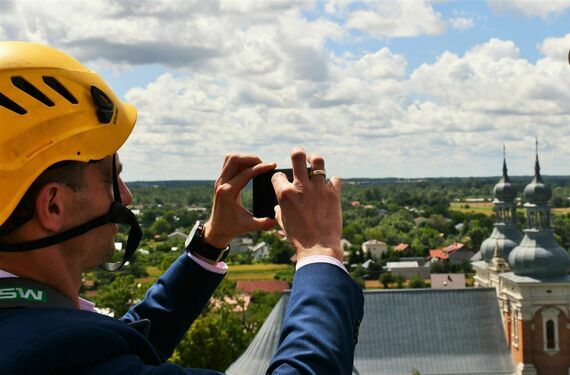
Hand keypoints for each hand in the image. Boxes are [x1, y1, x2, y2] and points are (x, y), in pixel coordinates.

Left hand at [203, 154, 276, 248]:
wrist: (217, 229)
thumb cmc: (232, 227)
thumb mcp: (248, 226)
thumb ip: (261, 224)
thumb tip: (275, 221)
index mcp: (227, 193)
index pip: (245, 173)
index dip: (260, 168)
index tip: (272, 165)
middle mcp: (221, 183)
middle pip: (234, 159)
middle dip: (251, 158)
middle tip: (264, 164)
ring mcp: (220, 180)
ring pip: (230, 158)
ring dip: (245, 158)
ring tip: (258, 165)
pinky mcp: (221, 179)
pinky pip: (230, 163)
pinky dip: (241, 162)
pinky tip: (252, 168)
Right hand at [271, 147, 342, 261]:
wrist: (319, 248)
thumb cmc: (298, 238)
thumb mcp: (282, 223)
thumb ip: (279, 209)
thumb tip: (279, 205)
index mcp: (285, 194)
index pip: (277, 176)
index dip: (279, 178)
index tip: (282, 182)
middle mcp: (301, 187)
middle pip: (297, 156)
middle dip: (297, 153)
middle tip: (298, 155)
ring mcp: (319, 188)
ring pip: (318, 161)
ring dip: (315, 160)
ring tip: (315, 163)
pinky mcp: (334, 194)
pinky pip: (335, 179)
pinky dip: (332, 182)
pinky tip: (329, 187)